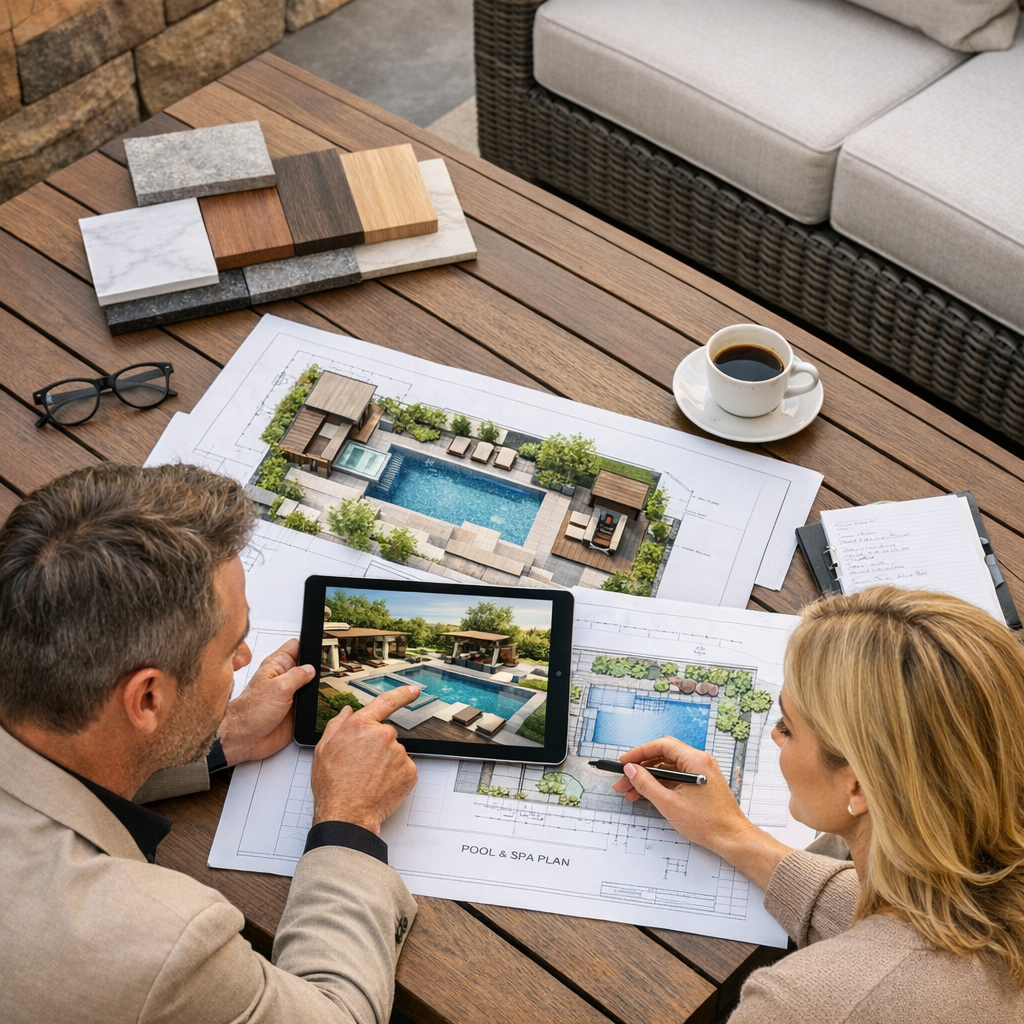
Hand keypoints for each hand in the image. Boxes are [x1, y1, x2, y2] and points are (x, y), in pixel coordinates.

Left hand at [218, 639, 314, 765]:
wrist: (245, 739)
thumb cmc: (251, 712)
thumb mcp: (279, 688)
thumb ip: (298, 675)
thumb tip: (312, 668)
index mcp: (277, 666)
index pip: (297, 647)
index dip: (309, 645)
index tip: (322, 649)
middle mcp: (285, 679)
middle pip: (308, 666)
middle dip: (318, 668)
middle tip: (327, 672)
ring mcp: (291, 695)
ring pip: (312, 686)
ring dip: (317, 689)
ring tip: (323, 690)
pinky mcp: (295, 711)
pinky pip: (311, 705)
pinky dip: (316, 705)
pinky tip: (320, 705)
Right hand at [310, 685, 420, 834]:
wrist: (346, 813)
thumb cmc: (333, 785)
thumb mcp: (323, 749)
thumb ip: (337, 725)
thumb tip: (347, 712)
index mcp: (361, 726)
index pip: (386, 702)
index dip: (401, 694)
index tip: (412, 691)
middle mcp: (383, 735)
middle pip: (386, 735)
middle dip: (377, 747)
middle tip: (362, 765)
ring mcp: (398, 753)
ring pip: (395, 753)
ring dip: (386, 763)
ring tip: (368, 778)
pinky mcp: (408, 771)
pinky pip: (403, 769)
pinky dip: (394, 776)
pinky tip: (380, 785)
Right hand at [613, 736, 791, 889]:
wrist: (731, 839)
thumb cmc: (708, 823)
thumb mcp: (669, 803)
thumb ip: (646, 784)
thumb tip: (631, 770)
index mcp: (695, 760)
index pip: (661, 745)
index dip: (639, 752)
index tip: (624, 762)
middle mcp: (700, 761)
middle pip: (663, 756)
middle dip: (641, 768)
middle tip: (623, 780)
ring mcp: (701, 772)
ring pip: (668, 768)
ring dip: (649, 778)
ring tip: (631, 792)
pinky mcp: (701, 783)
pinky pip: (676, 777)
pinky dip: (661, 784)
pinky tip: (647, 795)